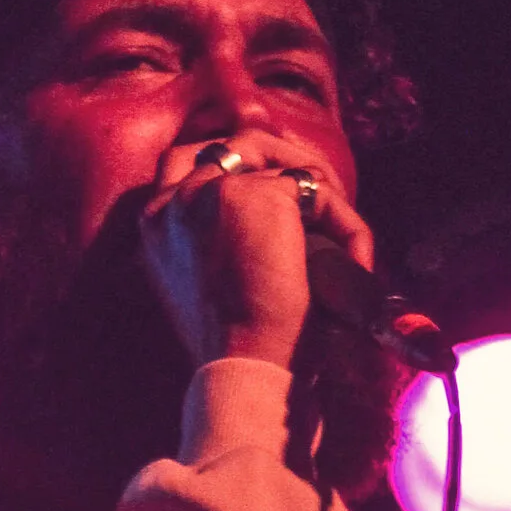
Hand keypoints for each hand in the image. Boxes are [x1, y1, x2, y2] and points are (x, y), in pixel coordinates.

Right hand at [137, 138, 376, 372]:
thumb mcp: (209, 286)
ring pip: (283, 165)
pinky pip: (319, 192)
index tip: (272, 183)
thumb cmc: (235, 346)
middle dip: (281, 158)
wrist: (244, 365)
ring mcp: (213, 190)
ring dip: (319, 193)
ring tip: (340, 239)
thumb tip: (280, 202)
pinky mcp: (259, 195)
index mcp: (154, 225)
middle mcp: (174, 199)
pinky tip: (355, 264)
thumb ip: (217, 240)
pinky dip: (347, 227)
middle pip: (235, 144)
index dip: (231, 164)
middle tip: (318, 189)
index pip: (183, 162)